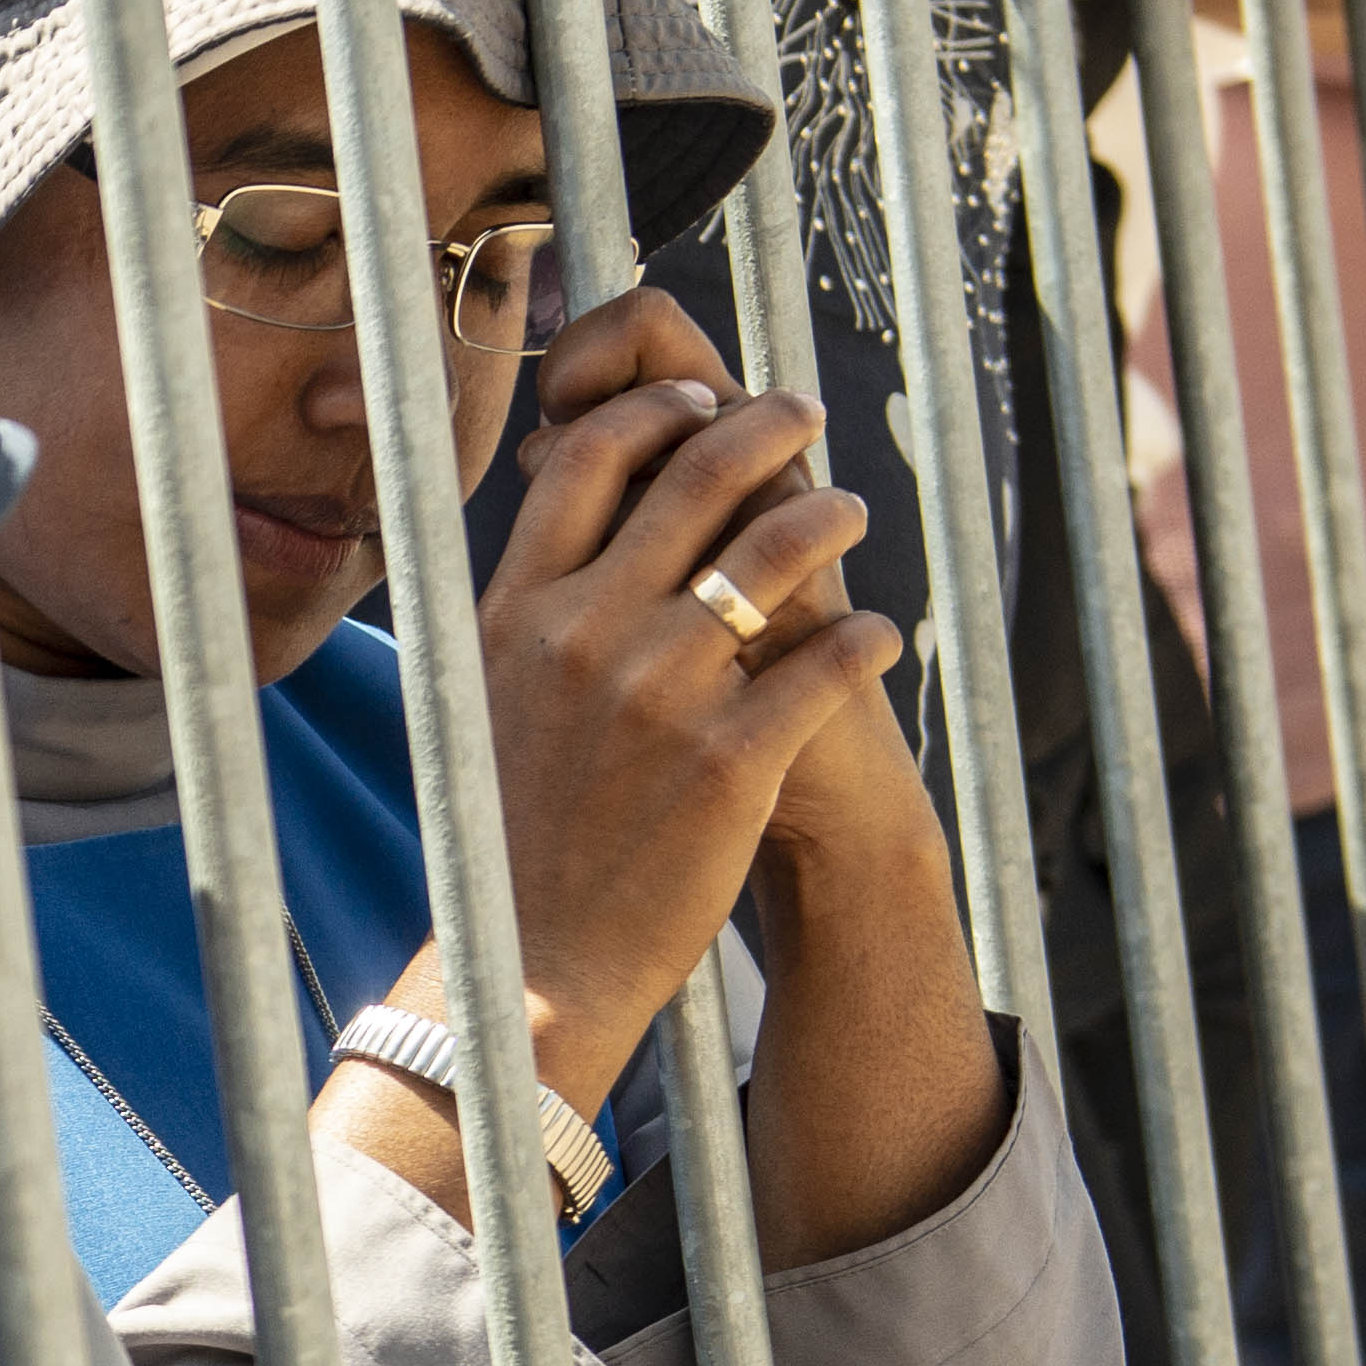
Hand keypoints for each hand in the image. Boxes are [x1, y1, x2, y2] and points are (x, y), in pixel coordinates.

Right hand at [441, 290, 898, 1115]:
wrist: (529, 964)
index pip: (589, 461)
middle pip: (692, 477)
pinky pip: (829, 663)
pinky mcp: (732, 760)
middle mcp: (583, 635)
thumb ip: (527, 615)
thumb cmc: (507, 836)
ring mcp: (659, 694)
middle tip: (803, 411)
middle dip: (764, 425)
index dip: (654, 411)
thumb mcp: (481, 703)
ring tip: (852, 510)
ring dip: (829, 514)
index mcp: (515, 613)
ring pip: (776, 552)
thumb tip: (563, 537)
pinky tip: (884, 634)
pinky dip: (868, 637)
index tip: (699, 400)